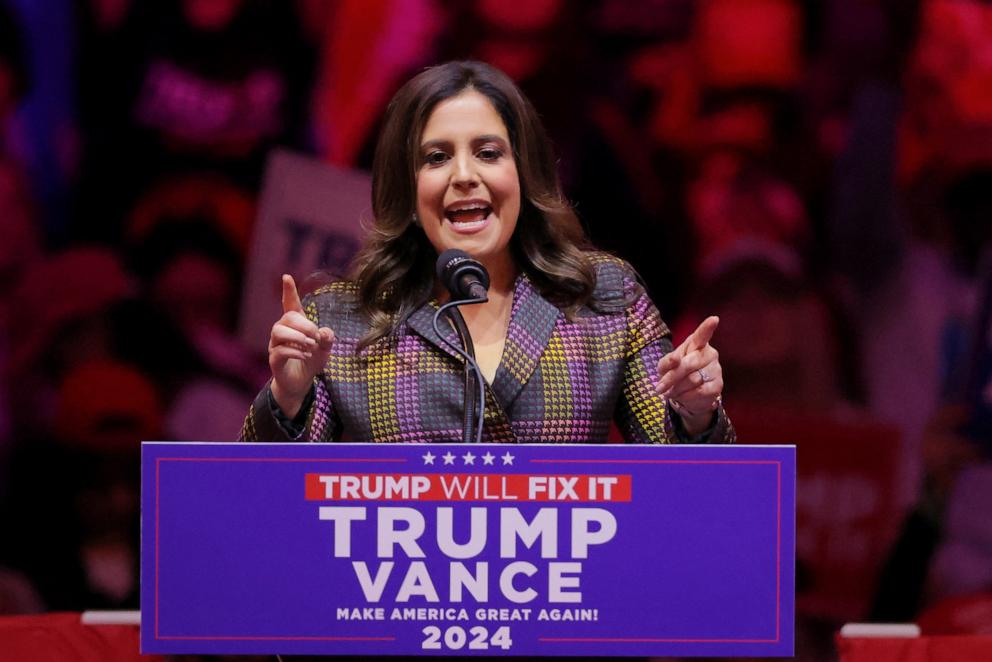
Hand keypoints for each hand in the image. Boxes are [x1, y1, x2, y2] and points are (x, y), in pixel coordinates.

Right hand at [268, 274, 333, 417]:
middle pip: (287, 317)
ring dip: (297, 337)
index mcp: (295, 325)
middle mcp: (282, 331)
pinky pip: (279, 350)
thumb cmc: (311, 361)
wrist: (301, 383)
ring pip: (278, 331)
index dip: (289, 291)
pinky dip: (295, 351)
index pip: (290, 304)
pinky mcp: (274, 359)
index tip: (287, 277)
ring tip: (310, 346)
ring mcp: (276, 344)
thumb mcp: (325, 349)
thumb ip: (327, 338)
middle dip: (305, 325)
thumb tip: (323, 332)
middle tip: (316, 337)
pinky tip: (306, 355)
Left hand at [657, 316, 723, 435]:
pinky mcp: (718, 385)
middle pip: (688, 364)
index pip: (702, 335)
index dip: (707, 327)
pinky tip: (682, 396)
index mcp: (695, 344)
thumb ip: (667, 361)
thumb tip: (675, 360)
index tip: (714, 319)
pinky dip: (685, 396)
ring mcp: (716, 369)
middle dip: (671, 378)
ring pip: (692, 379)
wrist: (687, 396)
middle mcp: (709, 353)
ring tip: (671, 392)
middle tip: (659, 388)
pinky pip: (699, 391)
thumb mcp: (665, 367)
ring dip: (676, 389)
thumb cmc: (675, 374)